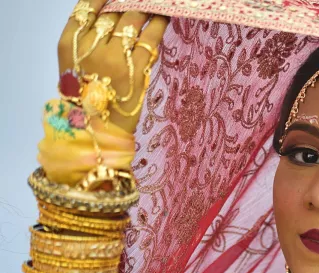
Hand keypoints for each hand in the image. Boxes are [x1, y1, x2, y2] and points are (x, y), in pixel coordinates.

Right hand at [58, 0, 168, 132]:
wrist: (98, 130)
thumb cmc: (88, 97)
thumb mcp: (76, 66)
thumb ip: (88, 41)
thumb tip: (111, 14)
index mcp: (69, 45)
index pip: (86, 8)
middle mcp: (90, 47)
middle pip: (112, 12)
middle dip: (128, 3)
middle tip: (140, 2)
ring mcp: (114, 57)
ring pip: (132, 19)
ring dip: (146, 8)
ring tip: (156, 5)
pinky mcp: (136, 69)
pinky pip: (150, 38)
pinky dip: (159, 24)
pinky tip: (164, 18)